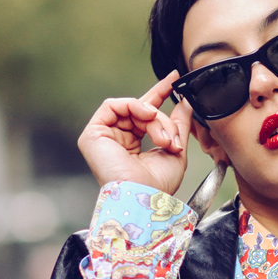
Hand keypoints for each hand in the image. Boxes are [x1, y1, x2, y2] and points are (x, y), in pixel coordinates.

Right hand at [77, 72, 194, 194]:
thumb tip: (185, 103)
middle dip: (161, 110)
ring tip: (163, 137)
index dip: (159, 94)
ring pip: (132, 109)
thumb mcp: (175, 151)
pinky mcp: (92, 135)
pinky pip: (113, 105)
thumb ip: (178, 125)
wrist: (143, 199)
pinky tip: (148, 116)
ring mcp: (103, 138)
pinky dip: (134, 106)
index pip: (144, 115)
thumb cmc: (158, 187)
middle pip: (140, 110)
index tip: (174, 79)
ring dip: (153, 118)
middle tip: (175, 121)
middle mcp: (116, 141)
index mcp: (132, 148)